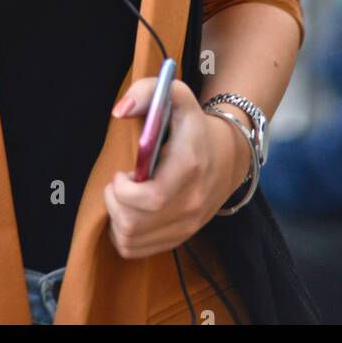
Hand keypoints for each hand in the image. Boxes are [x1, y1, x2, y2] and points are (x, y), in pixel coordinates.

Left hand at [104, 77, 249, 259]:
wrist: (228, 155)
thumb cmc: (193, 125)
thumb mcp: (176, 96)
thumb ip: (146, 92)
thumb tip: (119, 111)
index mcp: (188, 167)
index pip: (151, 198)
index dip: (123, 190)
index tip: (122, 173)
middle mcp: (190, 202)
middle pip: (134, 223)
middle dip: (113, 202)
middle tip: (118, 184)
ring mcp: (187, 224)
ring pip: (131, 240)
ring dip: (115, 219)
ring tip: (123, 197)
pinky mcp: (180, 237)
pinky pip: (137, 250)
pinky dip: (123, 235)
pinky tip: (129, 212)